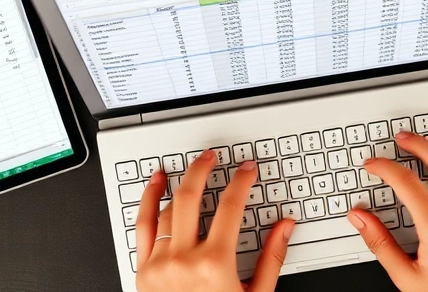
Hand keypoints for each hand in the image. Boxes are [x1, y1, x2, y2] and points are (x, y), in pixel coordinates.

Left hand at [134, 150, 295, 291]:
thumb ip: (271, 258)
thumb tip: (285, 227)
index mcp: (215, 264)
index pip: (230, 206)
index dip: (241, 181)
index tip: (247, 170)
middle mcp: (184, 259)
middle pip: (192, 196)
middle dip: (205, 168)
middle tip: (215, 156)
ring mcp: (160, 263)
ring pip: (167, 208)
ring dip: (180, 182)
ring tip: (192, 167)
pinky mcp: (143, 270)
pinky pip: (142, 226)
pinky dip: (148, 200)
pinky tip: (156, 184)